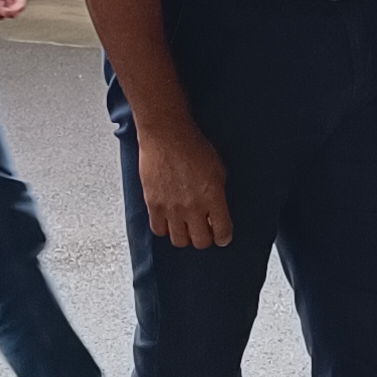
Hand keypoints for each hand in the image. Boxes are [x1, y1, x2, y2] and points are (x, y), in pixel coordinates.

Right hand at [133, 110, 232, 247]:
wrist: (166, 134)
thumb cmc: (191, 146)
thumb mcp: (218, 169)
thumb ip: (217, 194)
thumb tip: (216, 210)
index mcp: (213, 197)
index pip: (222, 232)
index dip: (224, 237)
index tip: (222, 236)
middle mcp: (192, 207)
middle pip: (201, 242)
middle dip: (205, 239)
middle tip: (204, 231)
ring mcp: (171, 208)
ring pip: (179, 241)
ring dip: (185, 236)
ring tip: (185, 227)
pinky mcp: (153, 205)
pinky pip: (159, 230)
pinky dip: (165, 229)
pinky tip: (169, 220)